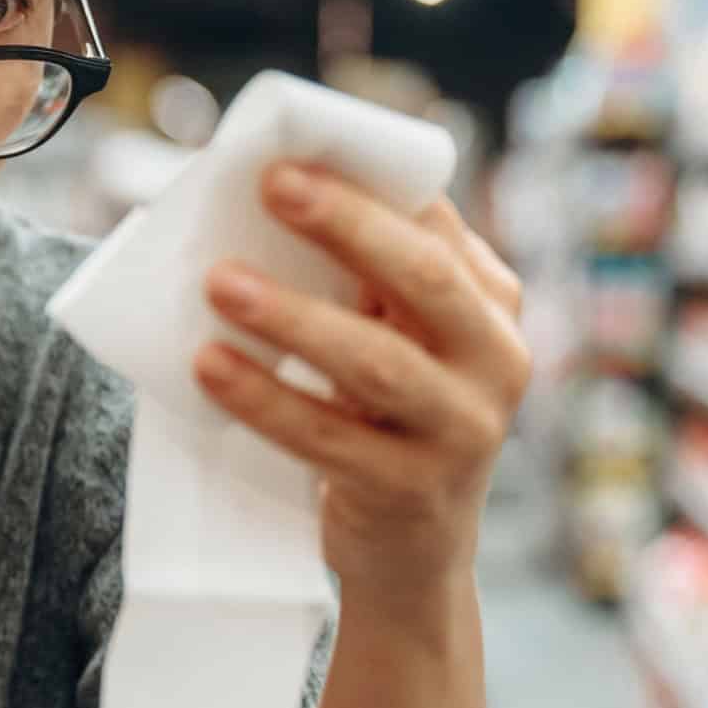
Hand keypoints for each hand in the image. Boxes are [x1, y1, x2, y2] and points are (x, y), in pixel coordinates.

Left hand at [192, 164, 529, 615]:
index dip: (369, 188)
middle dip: (347, 226)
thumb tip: (268, 201)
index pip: (437, 227)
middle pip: (425, 279)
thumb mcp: (398, 340)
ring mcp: (462, 431)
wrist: (413, 552)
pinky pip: (330, 438)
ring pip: (376, 362)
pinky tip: (211, 367)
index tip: (294, 155)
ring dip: (292, 316)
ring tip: (219, 283)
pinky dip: (266, 399)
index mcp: (491, 304)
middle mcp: (497, 361)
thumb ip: (365, 282)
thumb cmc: (385, 416)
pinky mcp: (411, 490)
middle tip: (272, 186)